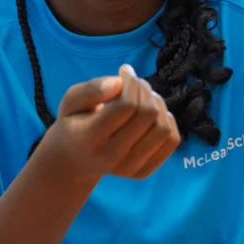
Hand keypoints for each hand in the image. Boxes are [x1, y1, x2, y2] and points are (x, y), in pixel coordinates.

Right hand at [45, 65, 179, 180]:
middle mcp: (111, 158)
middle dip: (144, 89)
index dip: (130, 82)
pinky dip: (167, 120)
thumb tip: (119, 82)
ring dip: (157, 103)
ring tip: (143, 97)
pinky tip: (152, 115)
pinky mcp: (144, 172)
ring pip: (163, 127)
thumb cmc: (75, 122)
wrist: (77, 159)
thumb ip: (91, 89)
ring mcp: (130, 168)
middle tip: (135, 81)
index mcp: (89, 139)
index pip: (125, 106)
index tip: (125, 71)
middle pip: (147, 114)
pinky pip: (171, 140)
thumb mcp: (71, 101)